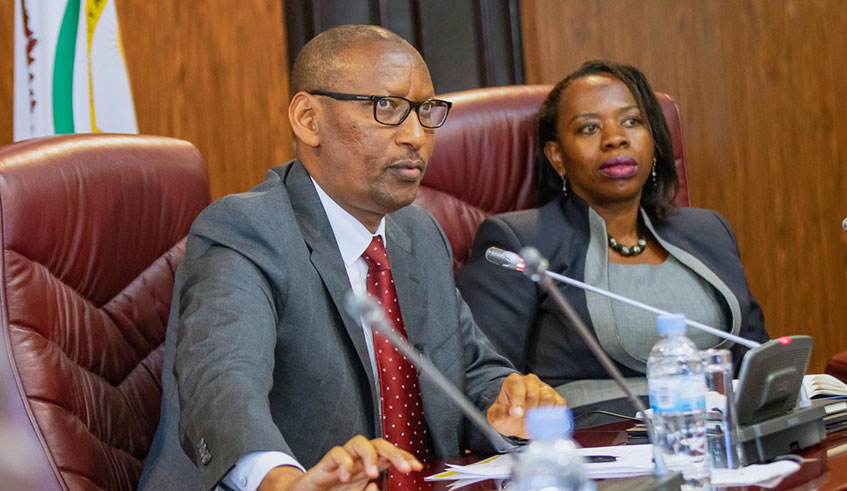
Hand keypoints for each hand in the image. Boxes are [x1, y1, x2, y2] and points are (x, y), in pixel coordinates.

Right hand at [258, 435, 422, 490]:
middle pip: (379, 444)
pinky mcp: (325, 463)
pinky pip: (337, 452)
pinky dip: (344, 462)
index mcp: (368, 467)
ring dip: (369, 456)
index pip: (390, 455)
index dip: (405, 457)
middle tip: (405, 468)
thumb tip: (376, 486)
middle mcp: (357, 460)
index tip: (417, 467)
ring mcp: (342, 459)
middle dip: (395, 453)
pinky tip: (346, 476)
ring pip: (359, 442)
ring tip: (373, 474)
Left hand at [486, 373, 566, 437]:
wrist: (515, 421)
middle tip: (525, 420)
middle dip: (529, 410)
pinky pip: (559, 404)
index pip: (517, 387)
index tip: (517, 414)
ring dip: (541, 413)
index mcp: (514, 381)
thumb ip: (501, 414)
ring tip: (534, 421)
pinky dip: (555, 414)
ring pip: (548, 396)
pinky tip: (546, 421)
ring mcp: (544, 388)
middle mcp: (530, 381)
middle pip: (533, 393)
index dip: (518, 401)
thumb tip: (513, 413)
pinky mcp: (556, 398)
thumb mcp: (496, 417)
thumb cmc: (505, 415)